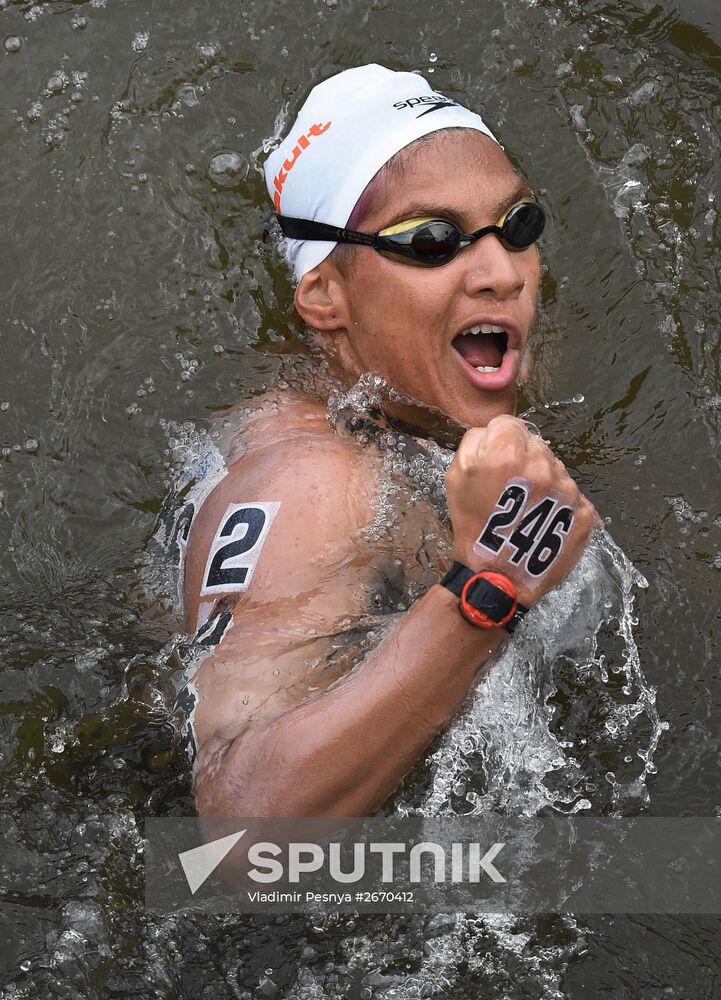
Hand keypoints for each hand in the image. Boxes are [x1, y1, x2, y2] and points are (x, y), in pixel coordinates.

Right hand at [445, 415, 598, 607]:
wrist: (498, 577)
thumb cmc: (472, 527)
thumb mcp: (455, 478)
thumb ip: (473, 442)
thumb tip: (493, 430)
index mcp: (507, 454)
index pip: (510, 423)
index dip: (500, 440)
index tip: (496, 461)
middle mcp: (542, 466)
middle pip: (535, 443)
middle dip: (523, 458)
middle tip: (510, 489)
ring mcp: (568, 489)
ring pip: (556, 468)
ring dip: (543, 480)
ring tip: (526, 508)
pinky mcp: (585, 511)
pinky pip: (572, 494)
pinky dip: (560, 503)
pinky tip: (543, 520)